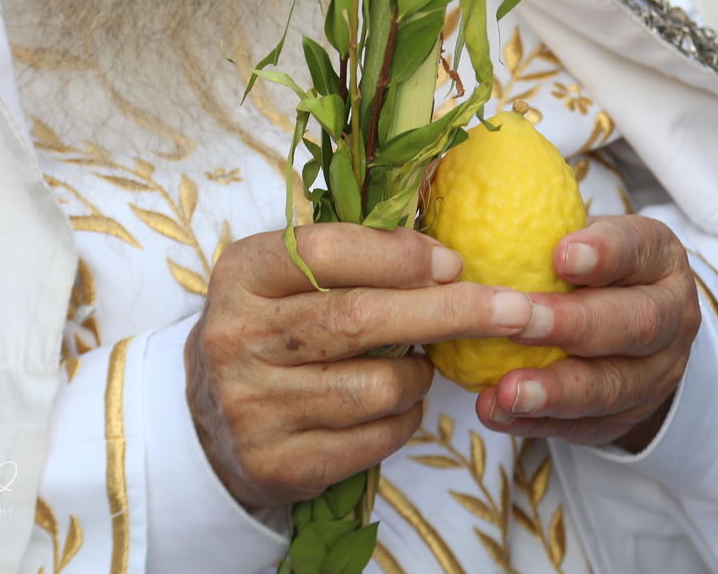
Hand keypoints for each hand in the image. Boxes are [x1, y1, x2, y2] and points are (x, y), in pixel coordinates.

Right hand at [185, 223, 533, 508]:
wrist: (203, 420)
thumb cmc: (271, 329)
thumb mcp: (287, 276)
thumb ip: (353, 256)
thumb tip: (447, 257)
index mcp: (243, 274)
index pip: (328, 252)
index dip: (399, 256)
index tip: (455, 261)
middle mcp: (238, 337)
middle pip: (360, 319)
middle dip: (449, 311)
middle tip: (513, 308)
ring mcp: (252, 406)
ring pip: (374, 387)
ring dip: (421, 375)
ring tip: (425, 364)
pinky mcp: (275, 464)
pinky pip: (371, 439)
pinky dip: (405, 419)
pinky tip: (401, 404)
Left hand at [475, 215, 700, 450]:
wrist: (633, 326)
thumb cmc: (592, 268)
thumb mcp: (587, 236)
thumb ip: (549, 227)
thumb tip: (475, 203)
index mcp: (660, 258)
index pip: (639, 249)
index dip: (604, 253)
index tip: (560, 254)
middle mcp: (672, 316)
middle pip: (634, 324)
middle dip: (573, 325)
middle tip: (519, 323)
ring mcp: (657, 374)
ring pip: (611, 386)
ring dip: (554, 391)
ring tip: (505, 391)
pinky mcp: (628, 417)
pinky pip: (585, 426)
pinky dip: (538, 423)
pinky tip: (498, 413)